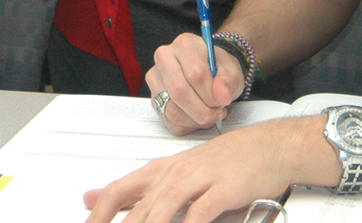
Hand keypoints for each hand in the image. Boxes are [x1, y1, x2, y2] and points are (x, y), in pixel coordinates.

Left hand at [83, 116, 322, 222]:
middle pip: (139, 206)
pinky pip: (202, 212)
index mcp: (161, 170)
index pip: (119, 191)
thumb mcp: (177, 172)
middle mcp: (174, 174)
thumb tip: (94, 195)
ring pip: (165, 205)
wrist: (267, 147)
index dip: (99, 212)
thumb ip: (138, 189)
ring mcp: (198, 180)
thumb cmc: (224, 163)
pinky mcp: (222, 189)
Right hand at [146, 34, 244, 134]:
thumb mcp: (232, 71)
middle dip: (203, 111)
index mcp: (184, 44)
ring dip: (196, 120)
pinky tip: (198, 117)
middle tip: (217, 112)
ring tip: (209, 114)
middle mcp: (164, 57)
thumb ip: (229, 82)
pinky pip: (169, 122)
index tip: (222, 101)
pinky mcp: (154, 98)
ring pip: (172, 110)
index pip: (195, 74)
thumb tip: (221, 95)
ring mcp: (155, 78)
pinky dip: (188, 126)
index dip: (212, 94)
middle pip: (179, 91)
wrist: (208, 72)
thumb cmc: (218, 69)